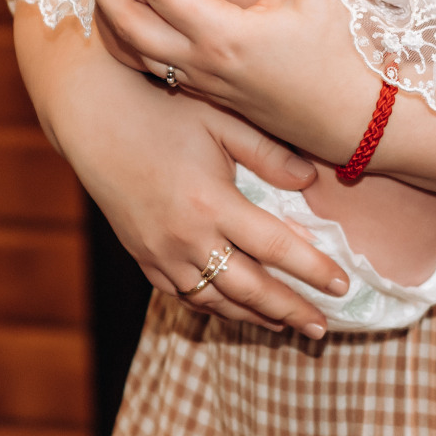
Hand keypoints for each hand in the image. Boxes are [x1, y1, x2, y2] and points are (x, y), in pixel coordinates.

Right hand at [14, 0, 349, 337]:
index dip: (312, 270)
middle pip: (248, 289)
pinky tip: (236, 308)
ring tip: (287, 326)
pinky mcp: (142, 256)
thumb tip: (312, 181)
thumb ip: (268, 153)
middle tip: (322, 328)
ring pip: (214, 300)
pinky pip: (183, 294)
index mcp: (210, 203)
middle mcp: (184, 237)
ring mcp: (159, 252)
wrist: (93, 115)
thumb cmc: (162, 108)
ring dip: (254, 316)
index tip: (342, 286)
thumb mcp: (221, 119)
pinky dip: (214, 306)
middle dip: (290, 310)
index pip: (275, 248)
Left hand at [87, 0, 382, 165]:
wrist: (341, 120)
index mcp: (224, 34)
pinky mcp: (201, 89)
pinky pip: (148, 59)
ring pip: (131, 45)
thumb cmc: (334, 56)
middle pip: (126, 20)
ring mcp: (197, 79)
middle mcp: (201, 60)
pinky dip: (128, 32)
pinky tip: (128, 7)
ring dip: (109, 7)